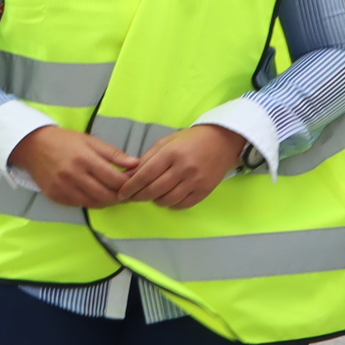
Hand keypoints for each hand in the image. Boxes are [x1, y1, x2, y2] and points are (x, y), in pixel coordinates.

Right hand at [14, 123, 134, 210]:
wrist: (33, 145)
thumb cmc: (64, 140)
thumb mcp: (90, 140)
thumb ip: (113, 153)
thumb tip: (135, 163)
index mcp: (85, 159)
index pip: (115, 179)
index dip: (128, 184)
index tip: (133, 183)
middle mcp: (74, 175)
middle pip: (106, 195)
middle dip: (120, 197)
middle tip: (126, 194)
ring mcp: (63, 188)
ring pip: (93, 204)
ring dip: (106, 202)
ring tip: (112, 196)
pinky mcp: (55, 196)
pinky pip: (79, 205)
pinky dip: (90, 202)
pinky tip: (94, 195)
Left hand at [118, 121, 246, 209]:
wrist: (223, 141)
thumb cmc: (191, 140)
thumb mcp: (167, 142)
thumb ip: (148, 158)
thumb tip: (129, 175)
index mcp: (172, 153)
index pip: (145, 174)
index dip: (131, 186)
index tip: (122, 193)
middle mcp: (183, 168)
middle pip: (154, 190)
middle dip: (139, 196)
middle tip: (131, 198)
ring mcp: (195, 181)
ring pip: (167, 200)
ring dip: (155, 201)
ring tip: (151, 196)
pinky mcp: (204, 191)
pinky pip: (182, 204)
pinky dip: (171, 204)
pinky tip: (167, 198)